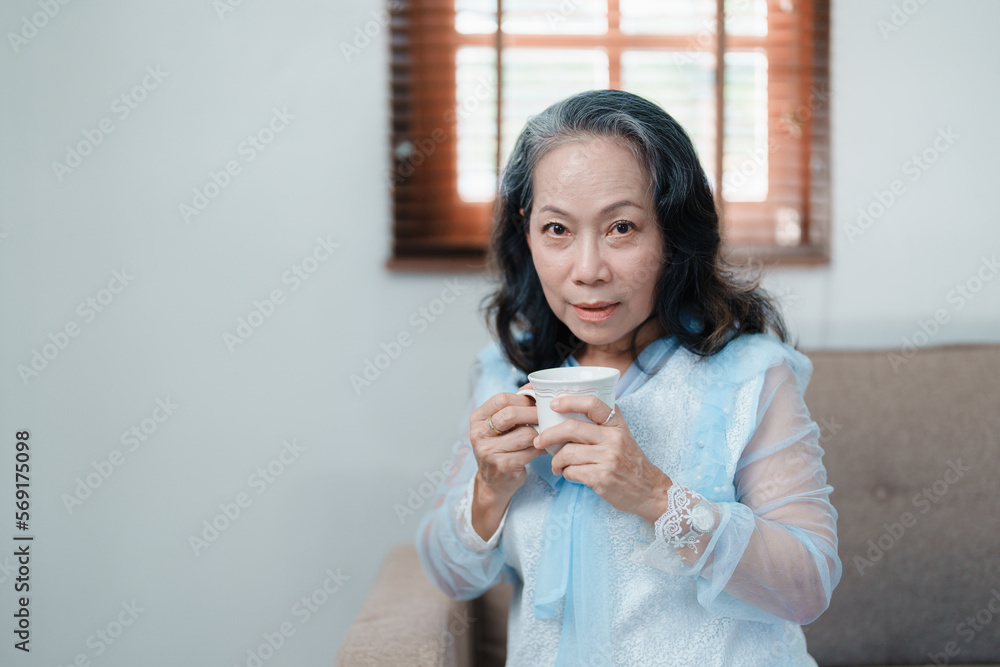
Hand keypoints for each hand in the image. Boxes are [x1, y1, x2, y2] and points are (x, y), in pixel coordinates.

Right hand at [469, 386, 545, 499]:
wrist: (493, 482)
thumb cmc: (500, 448)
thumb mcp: (499, 426)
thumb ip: (513, 406)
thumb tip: (532, 387)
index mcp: (477, 419)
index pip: (501, 399)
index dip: (522, 399)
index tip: (535, 403)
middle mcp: (479, 434)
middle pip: (511, 414)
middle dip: (533, 413)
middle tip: (545, 416)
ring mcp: (489, 451)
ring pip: (525, 434)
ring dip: (540, 433)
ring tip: (544, 433)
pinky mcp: (503, 466)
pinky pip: (531, 451)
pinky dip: (541, 448)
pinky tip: (543, 447)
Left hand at [534, 394, 672, 523]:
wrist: (650, 490)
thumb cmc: (630, 462)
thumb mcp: (622, 436)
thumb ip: (601, 424)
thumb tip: (566, 414)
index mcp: (617, 425)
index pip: (593, 404)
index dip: (570, 401)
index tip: (554, 404)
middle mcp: (614, 439)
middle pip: (572, 429)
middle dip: (548, 435)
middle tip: (539, 441)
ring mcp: (608, 459)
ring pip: (567, 453)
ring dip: (556, 461)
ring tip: (556, 465)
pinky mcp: (602, 478)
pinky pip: (572, 472)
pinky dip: (565, 473)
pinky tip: (568, 474)